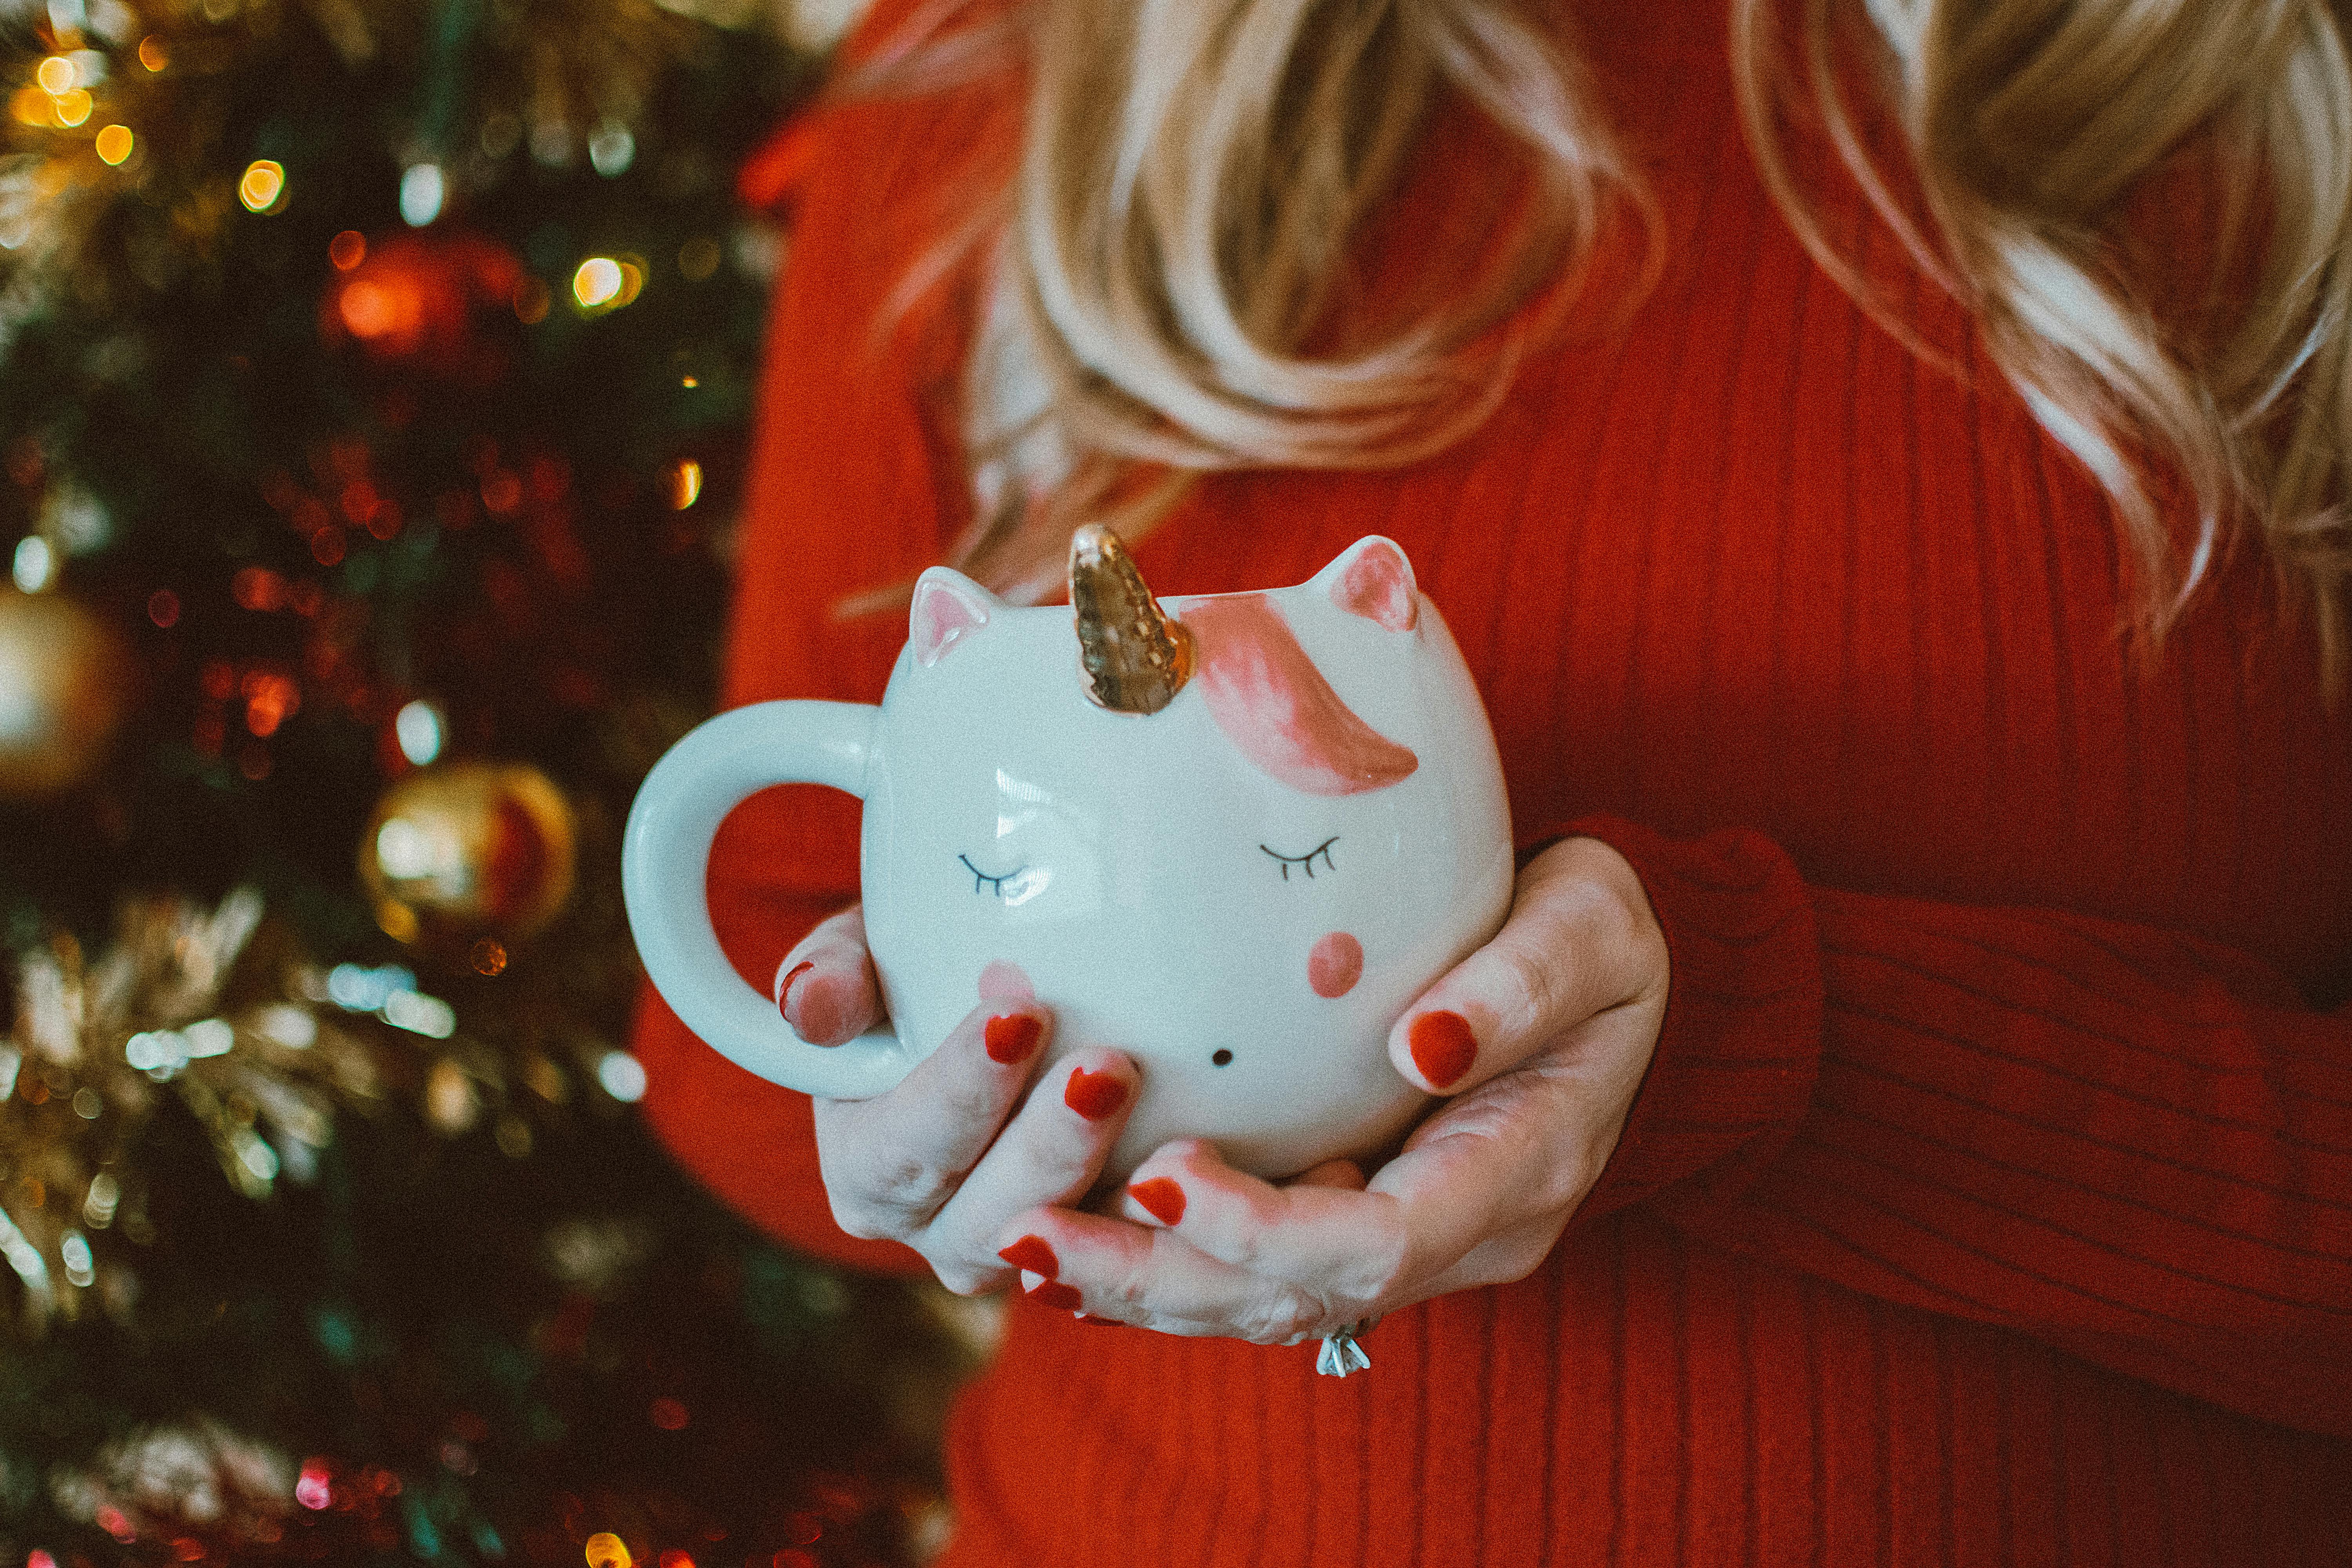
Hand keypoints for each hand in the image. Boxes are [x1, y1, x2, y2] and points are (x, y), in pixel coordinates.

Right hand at [779, 905, 1139, 1295]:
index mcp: (868, 1170)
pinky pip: (1132, 1259)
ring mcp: (1019, 1256)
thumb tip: (808, 1005)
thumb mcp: (860, 955)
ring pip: (1067, 1249)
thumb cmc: (914, 970)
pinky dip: (1170, 1221)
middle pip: (990, 1211)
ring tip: (1172, 1123)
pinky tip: (1213, 1169)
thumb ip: (831, 975)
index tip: (1018, 1013)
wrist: (983, 1007)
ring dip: (1116, 1188)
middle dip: (1050, 1142)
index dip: (960, 1087)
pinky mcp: (1096, 1258)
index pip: (905, 1145)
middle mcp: (935, 1229)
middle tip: (1108, 1064)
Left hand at [992, 836, 1668, 1341]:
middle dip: (1160, 1280)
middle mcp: (1460, 1232)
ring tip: (1017, 1242)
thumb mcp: (1592, 930)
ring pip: (1261, 1302)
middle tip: (1028, 1232)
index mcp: (1518, 1172)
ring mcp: (1405, 1233)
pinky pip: (1251, 1265)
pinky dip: (1160, 1261)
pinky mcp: (1355, 1210)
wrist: (1605, 971)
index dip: (1266, 1228)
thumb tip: (1427, 1044)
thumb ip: (1523, 987)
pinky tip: (1067, 1235)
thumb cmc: (1596, 934)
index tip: (1162, 1174)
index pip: (1378, 1242)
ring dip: (1137, 1285)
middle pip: (1298, 1299)